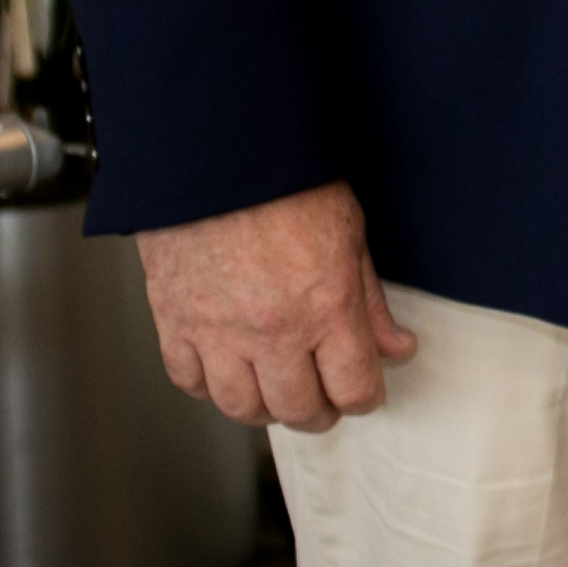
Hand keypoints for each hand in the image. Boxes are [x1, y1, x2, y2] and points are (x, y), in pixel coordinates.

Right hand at [137, 180, 413, 430]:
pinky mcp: (173, 323)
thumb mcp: (351, 235)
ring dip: (265, 409)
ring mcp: (217, 332)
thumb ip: (370, 303)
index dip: (364, 398)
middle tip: (324, 399)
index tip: (364, 390)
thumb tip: (394, 347)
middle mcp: (271, 330)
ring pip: (240, 408)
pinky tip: (228, 371)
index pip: (353, 389)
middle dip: (319, 412)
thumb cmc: (286, 182)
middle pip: (298, 409)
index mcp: (326, 306)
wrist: (216, 154)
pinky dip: (209, 387)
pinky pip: (188, 381)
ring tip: (278, 391)